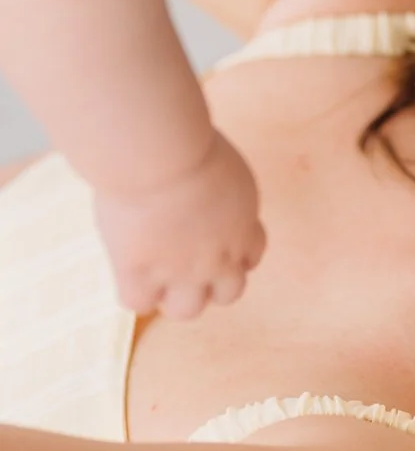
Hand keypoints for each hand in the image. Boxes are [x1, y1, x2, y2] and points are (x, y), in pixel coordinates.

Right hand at [95, 129, 266, 318]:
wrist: (160, 155)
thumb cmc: (185, 139)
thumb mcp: (219, 163)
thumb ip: (217, 187)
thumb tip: (200, 185)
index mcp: (243, 222)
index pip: (251, 256)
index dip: (231, 253)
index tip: (211, 239)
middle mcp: (219, 254)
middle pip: (229, 294)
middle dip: (209, 281)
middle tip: (182, 260)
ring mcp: (181, 270)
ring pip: (187, 311)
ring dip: (173, 296)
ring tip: (154, 272)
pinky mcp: (142, 274)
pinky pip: (138, 303)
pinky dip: (133, 289)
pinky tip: (127, 266)